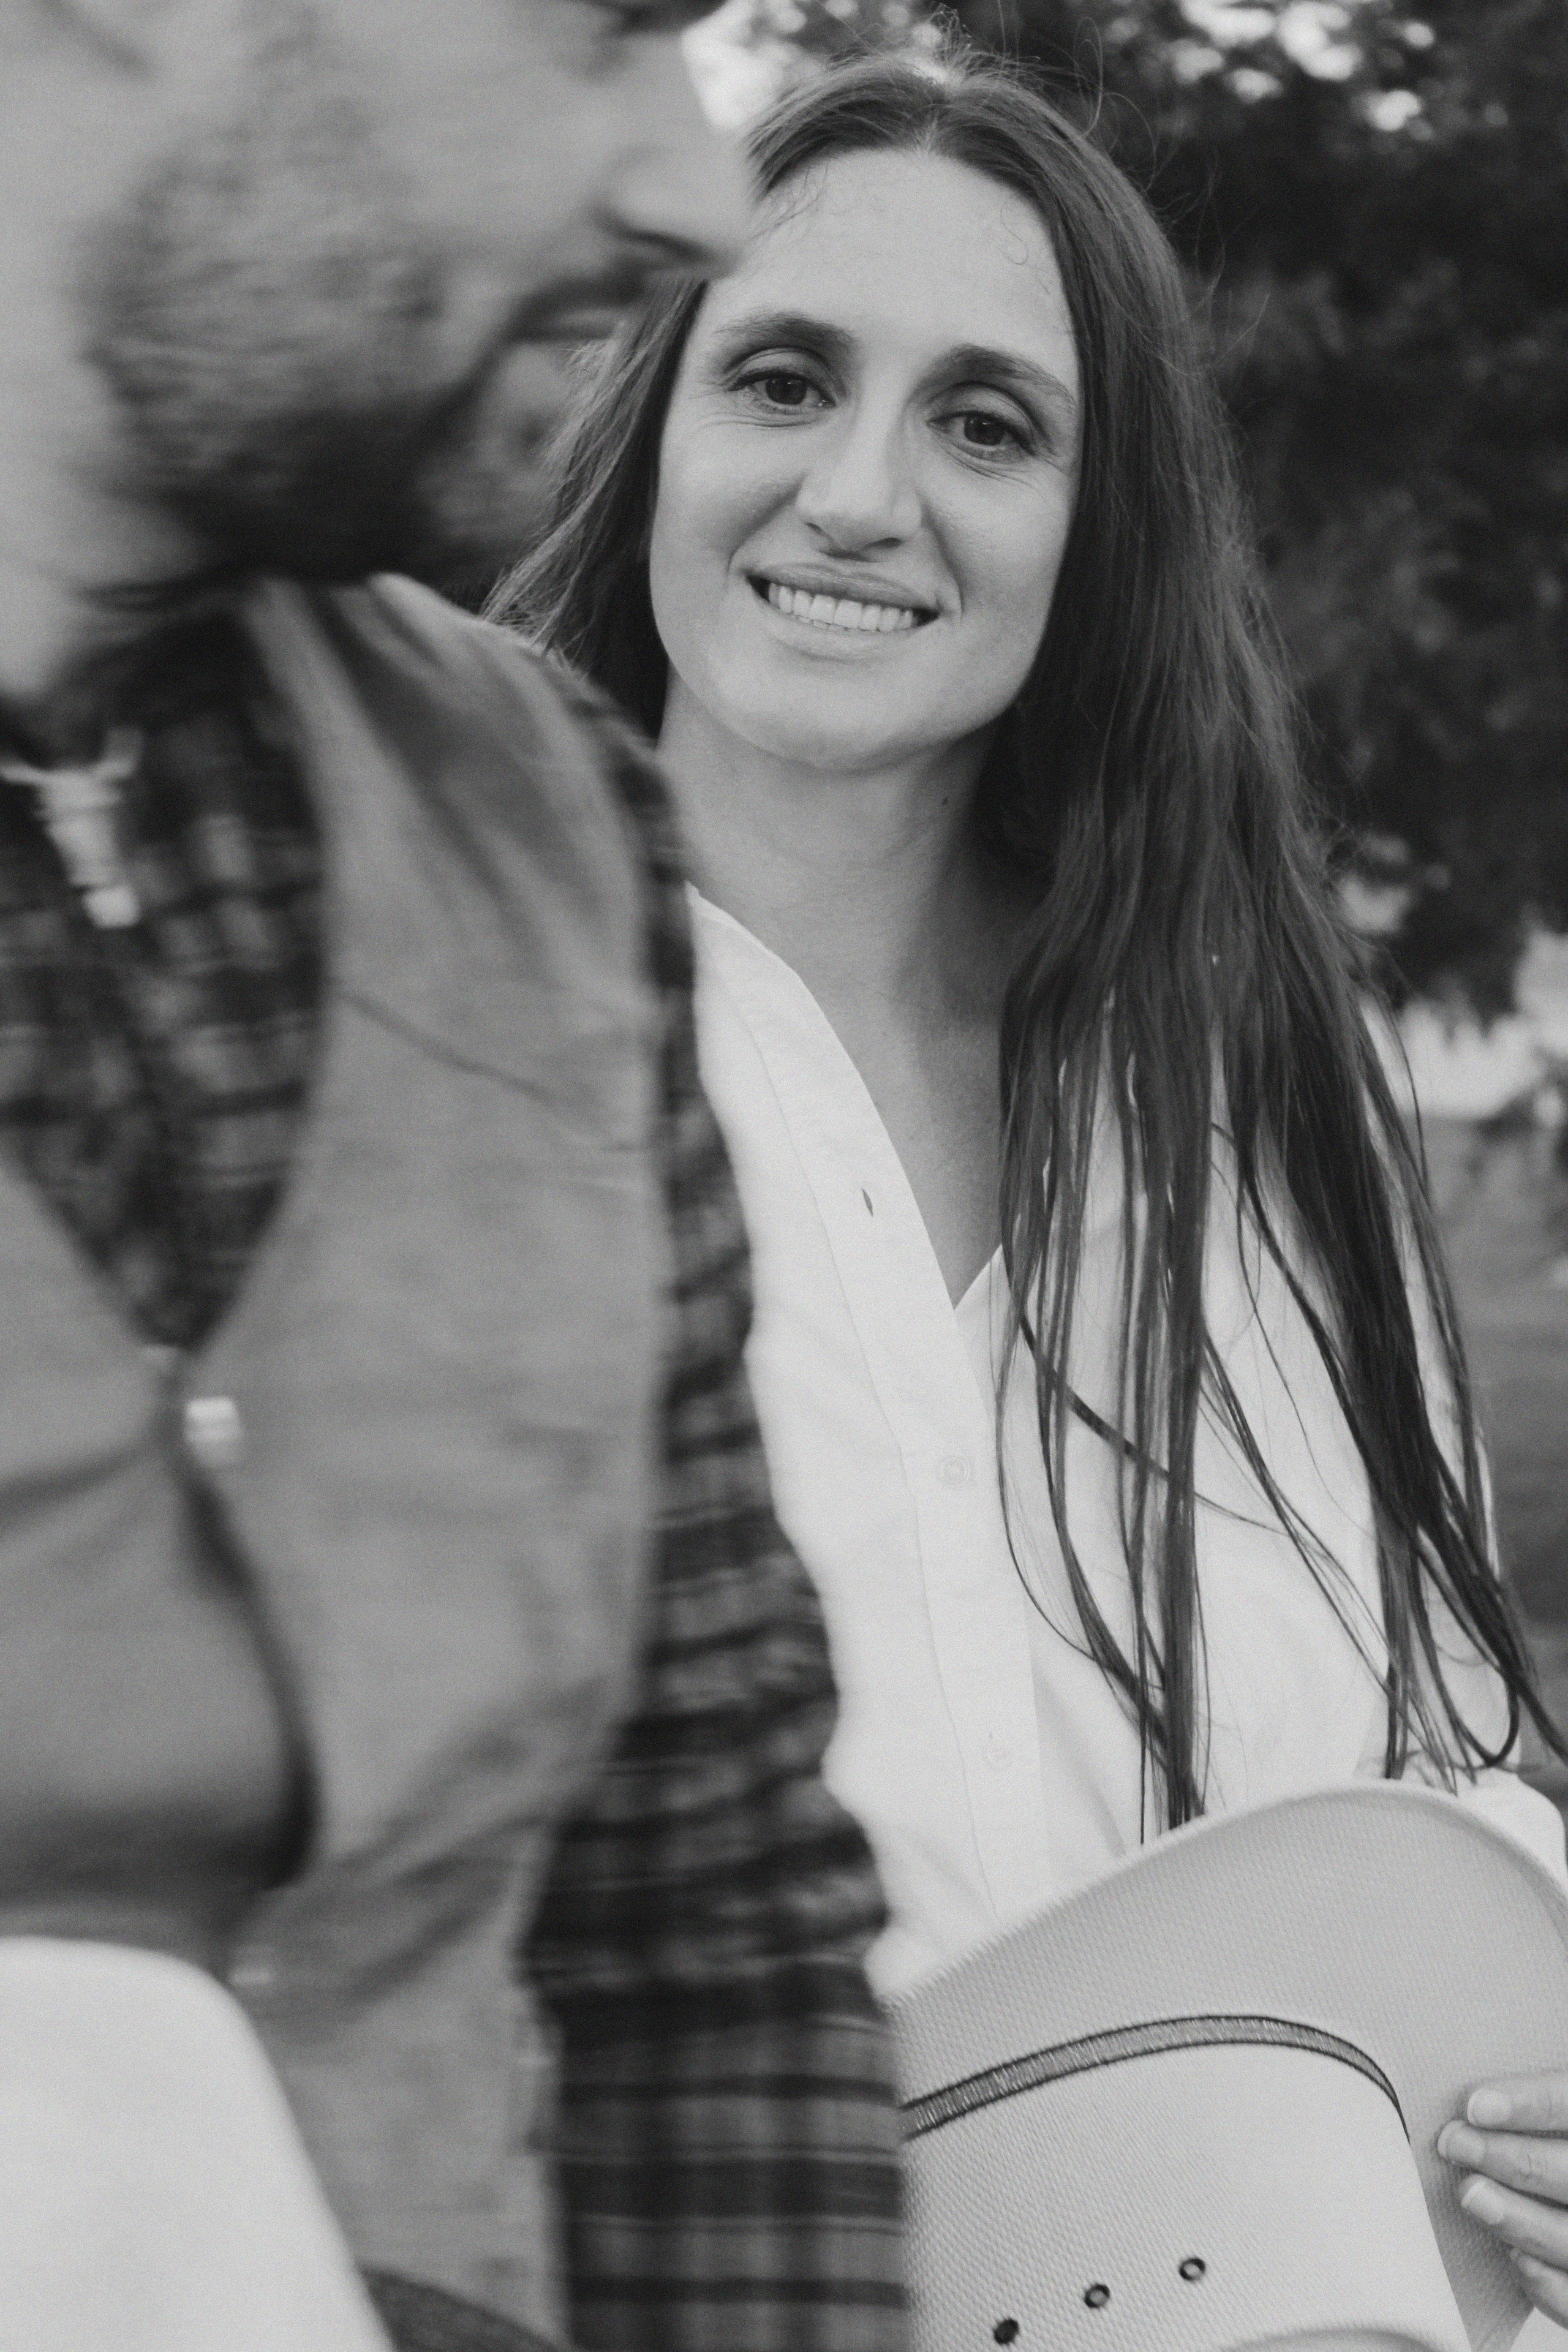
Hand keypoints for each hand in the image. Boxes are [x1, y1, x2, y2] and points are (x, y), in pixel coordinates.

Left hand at [1438, 2076, 1567, 2322]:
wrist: (1566, 2191)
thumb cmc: (1552, 2151)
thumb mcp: (1552, 2123)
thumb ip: (1531, 2106)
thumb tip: (1472, 2100)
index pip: (1567, 2103)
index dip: (1527, 2104)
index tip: (1475, 2106)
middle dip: (1509, 2159)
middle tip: (1456, 2145)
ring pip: (1567, 2234)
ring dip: (1516, 2218)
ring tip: (1471, 2195)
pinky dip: (1545, 2281)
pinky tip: (1515, 2256)